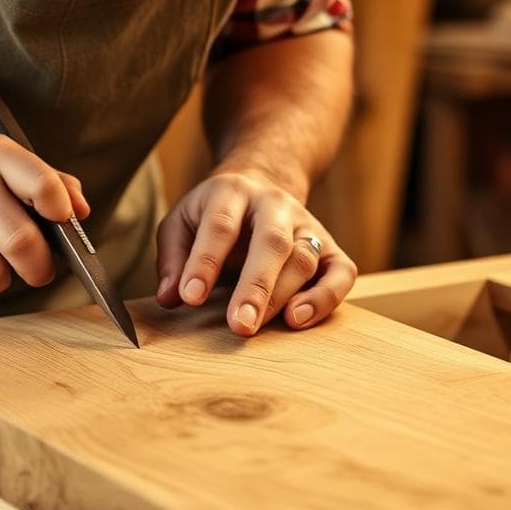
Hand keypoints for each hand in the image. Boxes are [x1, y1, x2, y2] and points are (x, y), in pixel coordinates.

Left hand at [155, 172, 356, 335]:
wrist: (263, 182)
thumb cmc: (215, 213)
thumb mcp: (182, 221)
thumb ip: (172, 258)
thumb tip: (169, 298)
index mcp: (232, 192)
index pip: (220, 225)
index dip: (205, 262)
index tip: (190, 298)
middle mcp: (275, 204)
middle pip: (272, 242)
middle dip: (255, 287)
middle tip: (239, 326)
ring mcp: (307, 225)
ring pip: (304, 259)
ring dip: (283, 296)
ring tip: (258, 327)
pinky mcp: (330, 247)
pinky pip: (341, 273)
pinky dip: (325, 298)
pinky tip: (298, 319)